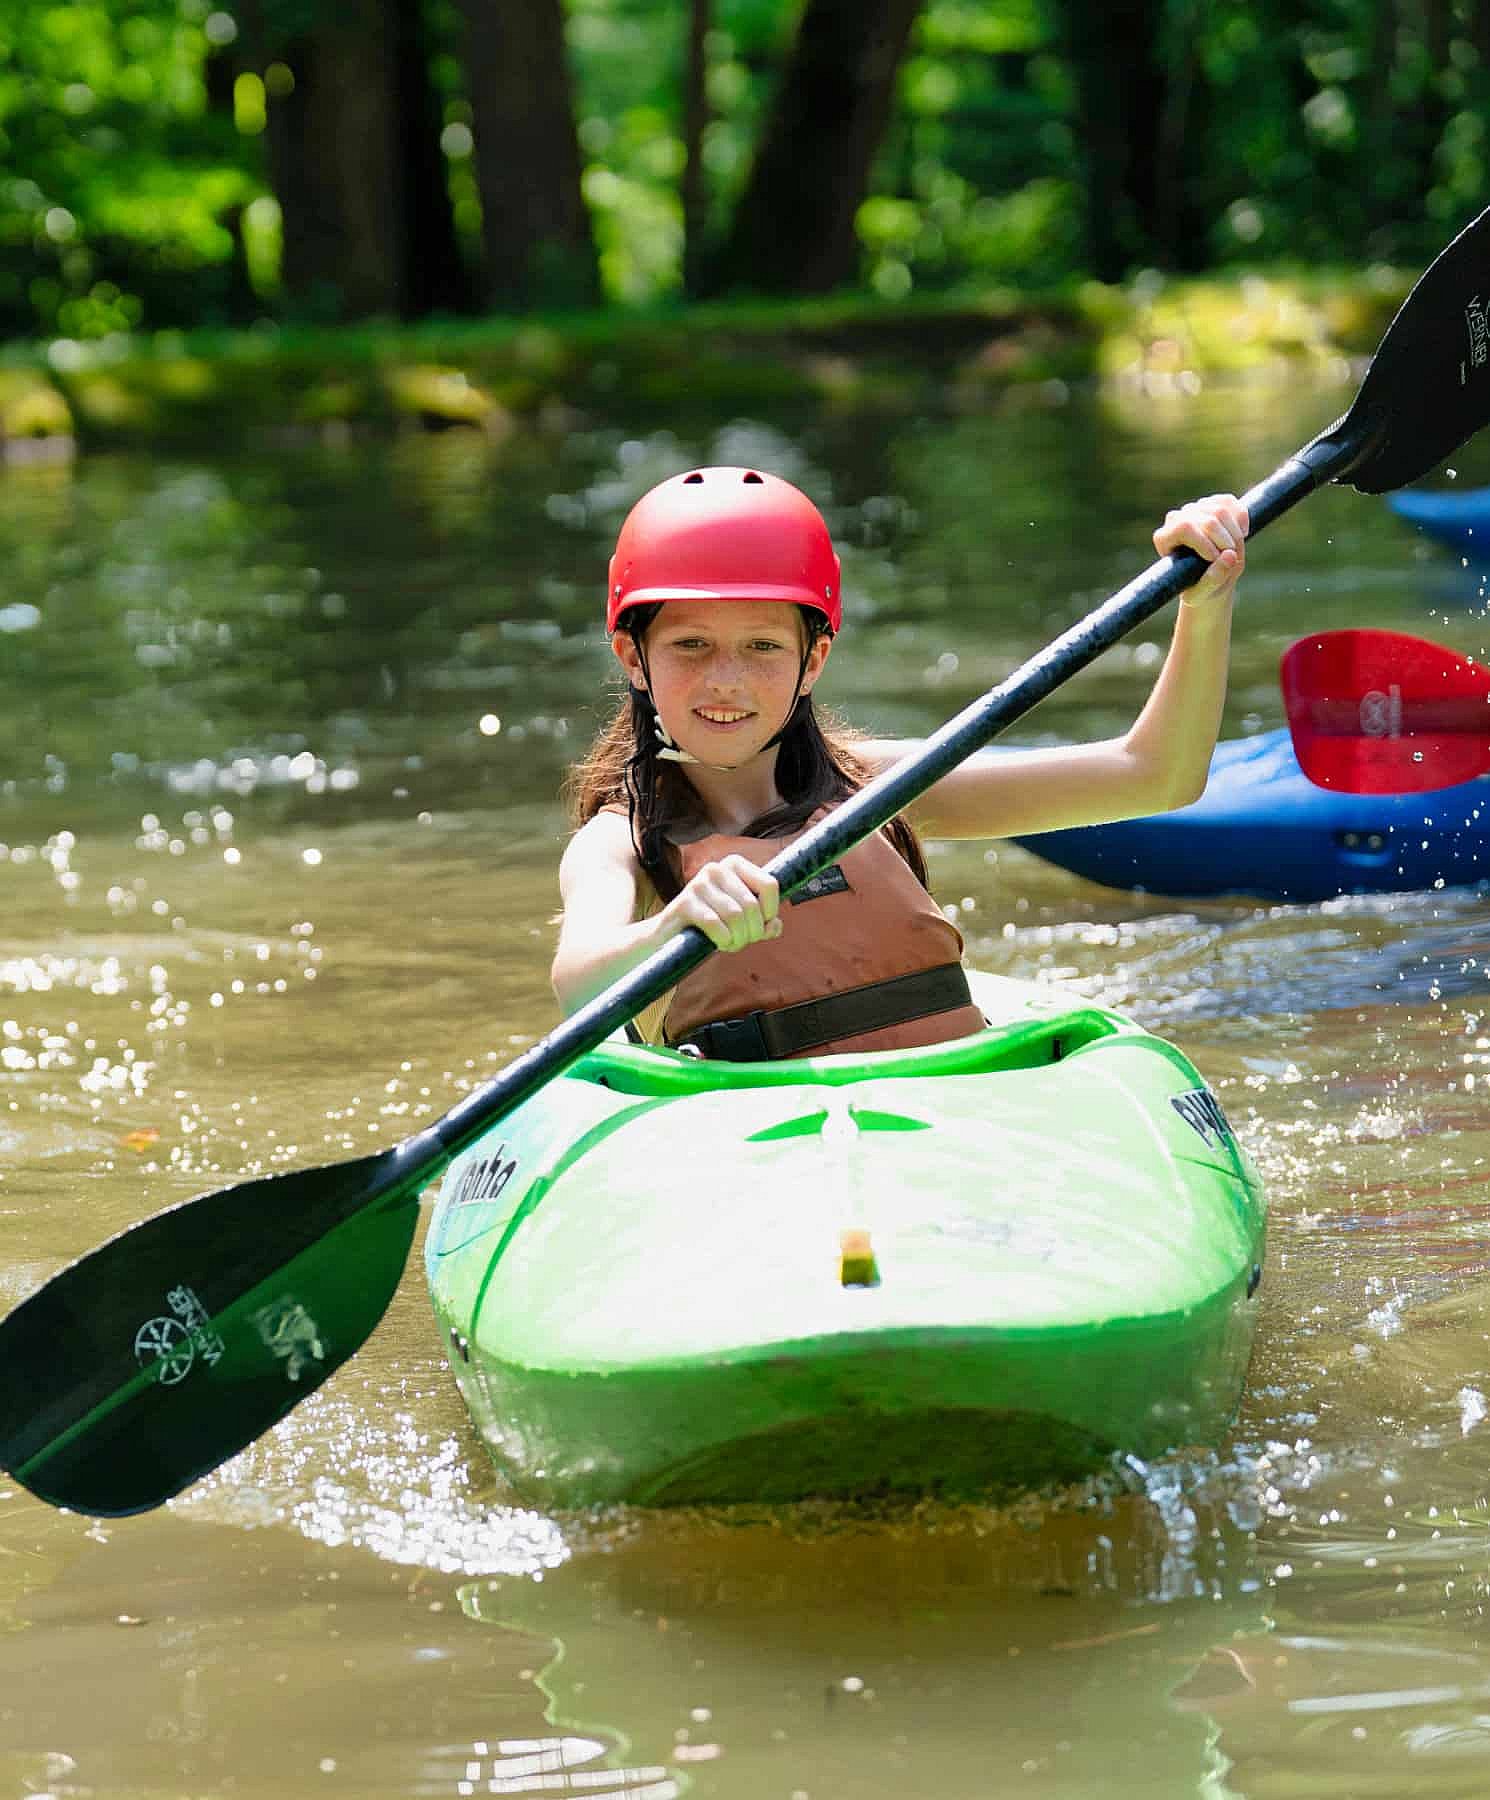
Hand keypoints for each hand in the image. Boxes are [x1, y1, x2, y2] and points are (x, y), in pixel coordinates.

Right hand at [666, 854, 781, 951]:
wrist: (671, 937)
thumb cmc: (713, 926)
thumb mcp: (744, 922)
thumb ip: (765, 922)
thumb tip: (775, 926)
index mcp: (735, 865)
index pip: (769, 884)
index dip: (770, 911)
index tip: (762, 925)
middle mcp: (716, 868)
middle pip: (752, 905)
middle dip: (752, 931)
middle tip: (743, 941)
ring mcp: (698, 884)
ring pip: (735, 916)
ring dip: (738, 938)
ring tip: (731, 943)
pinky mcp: (684, 903)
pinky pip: (715, 924)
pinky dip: (722, 939)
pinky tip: (718, 942)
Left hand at [1154, 494, 1248, 607]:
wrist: (1208, 579)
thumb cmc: (1200, 588)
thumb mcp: (1204, 592)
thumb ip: (1213, 579)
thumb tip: (1230, 556)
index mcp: (1164, 538)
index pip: (1184, 527)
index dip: (1204, 541)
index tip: (1215, 558)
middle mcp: (1175, 519)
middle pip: (1206, 518)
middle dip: (1224, 540)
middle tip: (1232, 558)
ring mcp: (1193, 509)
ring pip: (1219, 509)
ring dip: (1234, 532)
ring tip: (1236, 550)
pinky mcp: (1210, 503)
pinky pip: (1228, 501)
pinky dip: (1240, 516)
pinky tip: (1243, 533)